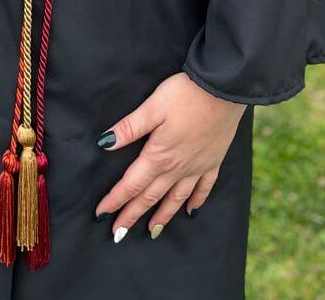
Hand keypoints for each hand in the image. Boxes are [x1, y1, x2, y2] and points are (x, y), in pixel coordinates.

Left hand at [94, 72, 246, 240]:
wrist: (223, 90)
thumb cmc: (185, 95)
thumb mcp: (152, 107)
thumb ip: (129, 127)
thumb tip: (104, 143)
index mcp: (159, 156)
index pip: (132, 184)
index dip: (115, 200)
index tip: (100, 215)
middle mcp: (178, 168)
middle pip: (150, 196)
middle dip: (132, 215)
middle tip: (118, 234)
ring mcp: (197, 166)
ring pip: (176, 198)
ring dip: (162, 216)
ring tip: (152, 231)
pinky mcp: (213, 161)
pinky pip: (204, 188)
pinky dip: (196, 201)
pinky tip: (191, 212)